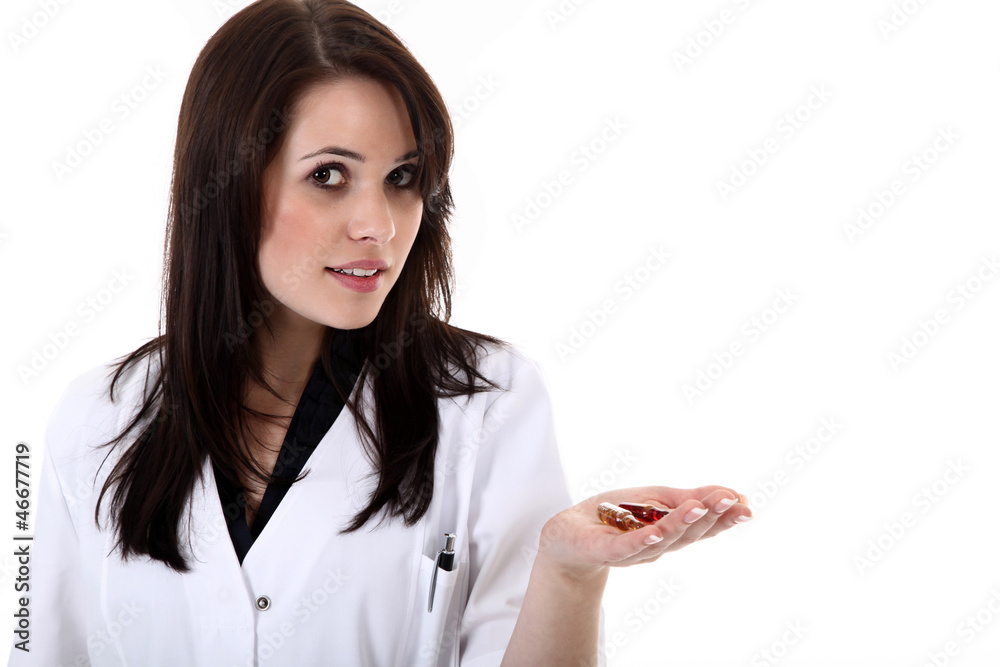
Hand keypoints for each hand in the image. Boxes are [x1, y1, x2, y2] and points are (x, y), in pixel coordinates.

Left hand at [535, 485, 751, 578]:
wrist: (567, 536)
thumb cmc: (614, 516)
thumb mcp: (654, 500)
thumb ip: (688, 498)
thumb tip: (730, 492)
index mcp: (671, 534)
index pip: (703, 527)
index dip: (725, 517)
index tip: (747, 505)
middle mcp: (657, 546)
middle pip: (689, 534)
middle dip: (711, 517)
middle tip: (732, 501)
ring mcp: (632, 551)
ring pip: (663, 539)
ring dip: (682, 523)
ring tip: (701, 507)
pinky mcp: (605, 551)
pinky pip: (626, 547)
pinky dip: (642, 541)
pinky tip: (656, 533)